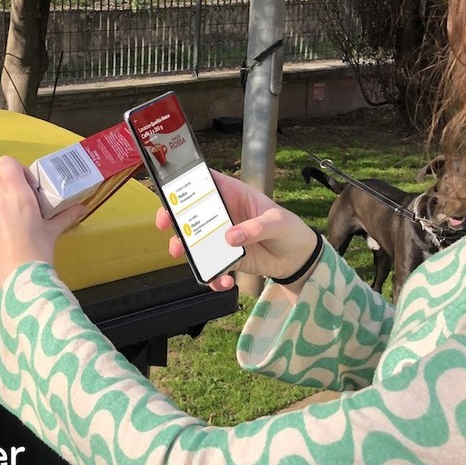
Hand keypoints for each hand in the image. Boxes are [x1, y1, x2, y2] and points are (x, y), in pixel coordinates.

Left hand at [0, 156, 88, 293]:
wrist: (17, 282)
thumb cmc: (38, 252)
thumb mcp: (53, 232)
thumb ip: (66, 216)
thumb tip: (82, 208)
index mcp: (17, 195)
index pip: (6, 164)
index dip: (19, 170)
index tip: (32, 185)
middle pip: (0, 180)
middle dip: (14, 186)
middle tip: (30, 201)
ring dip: (5, 200)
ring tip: (20, 217)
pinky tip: (0, 223)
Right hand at [157, 170, 318, 291]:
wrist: (298, 258)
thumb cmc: (289, 229)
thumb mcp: (278, 222)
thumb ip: (256, 227)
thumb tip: (231, 237)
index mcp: (233, 194)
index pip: (205, 183)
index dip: (185, 184)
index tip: (172, 194)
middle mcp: (222, 214)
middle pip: (190, 213)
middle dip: (175, 220)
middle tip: (167, 227)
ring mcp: (221, 237)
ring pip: (195, 242)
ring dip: (188, 252)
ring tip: (190, 260)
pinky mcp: (225, 258)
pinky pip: (211, 267)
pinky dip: (213, 277)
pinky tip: (224, 281)